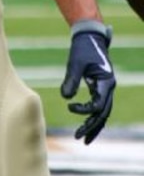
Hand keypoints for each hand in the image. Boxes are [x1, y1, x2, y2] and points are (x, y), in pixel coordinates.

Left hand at [61, 22, 115, 144]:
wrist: (89, 36)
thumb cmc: (82, 49)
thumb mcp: (75, 63)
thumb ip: (71, 80)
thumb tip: (65, 97)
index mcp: (106, 82)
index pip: (98, 104)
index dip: (84, 109)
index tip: (70, 107)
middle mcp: (109, 87)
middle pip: (103, 113)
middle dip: (92, 126)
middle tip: (78, 137)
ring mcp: (106, 88)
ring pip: (103, 112)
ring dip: (94, 125)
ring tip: (83, 139)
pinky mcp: (100, 87)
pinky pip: (99, 106)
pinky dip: (93, 116)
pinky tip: (86, 125)